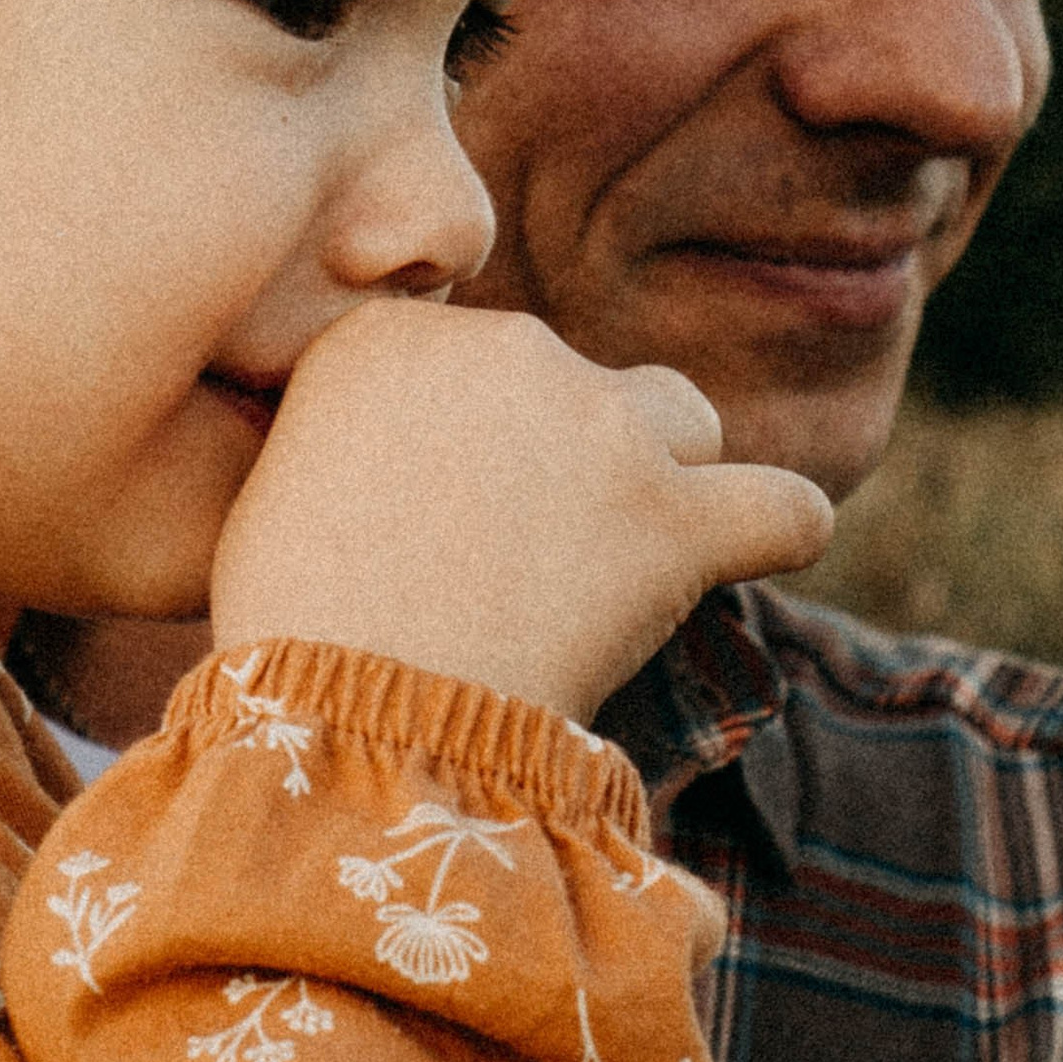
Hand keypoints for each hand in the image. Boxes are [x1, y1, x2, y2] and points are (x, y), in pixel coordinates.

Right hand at [209, 298, 832, 715]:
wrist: (342, 724)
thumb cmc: (290, 633)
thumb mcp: (278, 493)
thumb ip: (351, 436)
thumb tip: (412, 461)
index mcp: (390, 337)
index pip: (470, 360)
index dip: (466, 439)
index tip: (439, 516)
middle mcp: (502, 349)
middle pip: (575, 384)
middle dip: (561, 458)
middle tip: (516, 567)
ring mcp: (600, 426)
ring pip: (682, 421)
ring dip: (662, 479)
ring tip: (614, 571)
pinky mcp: (675, 518)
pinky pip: (784, 506)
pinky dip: (775, 531)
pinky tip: (755, 553)